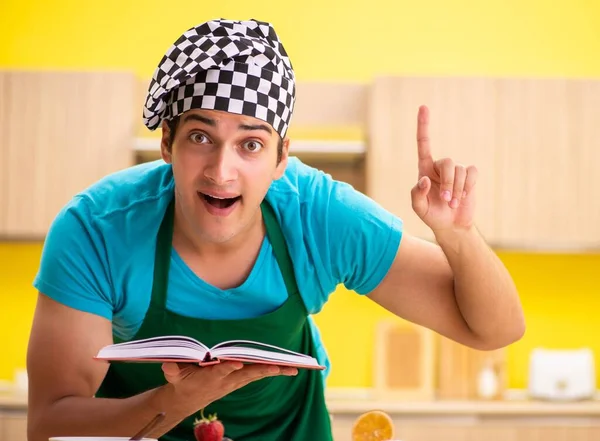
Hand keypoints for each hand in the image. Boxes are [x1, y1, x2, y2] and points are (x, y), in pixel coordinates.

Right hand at [161, 361, 296, 408]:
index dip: (230, 368)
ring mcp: (235, 381)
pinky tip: (289, 368)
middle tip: (278, 368)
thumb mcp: (174, 376)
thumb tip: (167, 362)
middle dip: (262, 370)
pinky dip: (274, 370)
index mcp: (211, 377)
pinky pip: (259, 373)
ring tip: (293, 368)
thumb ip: (172, 369)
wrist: (187, 399)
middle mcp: (227, 379)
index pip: (222, 371)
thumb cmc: (182, 381)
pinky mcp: (240, 379)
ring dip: (275, 370)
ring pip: (257, 374)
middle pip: (247, 374)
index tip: (238, 363)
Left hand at [411, 105, 477, 233]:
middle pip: (447, 162)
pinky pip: (471, 173)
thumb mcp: (419, 208)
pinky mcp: (469, 176)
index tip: (423, 107)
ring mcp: (456, 171)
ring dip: (457, 189)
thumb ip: (417, 194)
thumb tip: (425, 179)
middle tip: (447, 200)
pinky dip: (468, 186)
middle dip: (449, 183)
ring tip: (453, 203)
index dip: (423, 125)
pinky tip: (463, 197)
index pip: (423, 143)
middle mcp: (439, 167)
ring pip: (459, 170)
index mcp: (424, 169)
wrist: (451, 226)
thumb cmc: (432, 216)